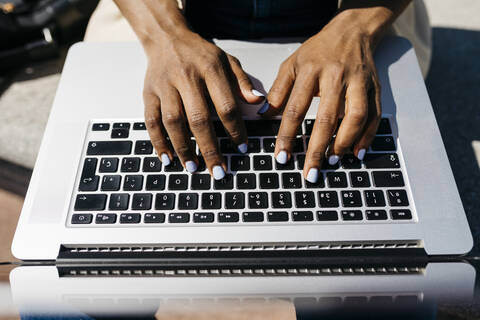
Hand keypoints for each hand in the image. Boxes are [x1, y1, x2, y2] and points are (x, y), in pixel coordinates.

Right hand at [143, 31, 262, 178]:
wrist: (166, 37)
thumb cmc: (200, 54)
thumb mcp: (227, 60)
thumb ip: (242, 81)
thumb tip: (258, 102)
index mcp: (210, 70)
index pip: (225, 105)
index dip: (235, 129)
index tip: (242, 148)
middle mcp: (186, 78)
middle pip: (198, 118)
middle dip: (209, 148)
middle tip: (218, 171)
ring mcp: (165, 86)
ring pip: (173, 122)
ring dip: (183, 148)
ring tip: (193, 168)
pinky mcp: (149, 93)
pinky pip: (151, 120)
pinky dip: (158, 142)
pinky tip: (167, 158)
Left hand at [260, 16, 380, 183]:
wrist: (351, 32)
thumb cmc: (318, 51)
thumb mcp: (292, 64)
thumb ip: (277, 90)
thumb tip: (263, 116)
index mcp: (311, 70)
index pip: (295, 108)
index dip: (287, 135)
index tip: (281, 157)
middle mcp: (336, 76)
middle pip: (327, 117)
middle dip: (317, 149)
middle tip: (310, 172)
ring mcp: (358, 82)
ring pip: (356, 116)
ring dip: (345, 142)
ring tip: (333, 161)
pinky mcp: (375, 87)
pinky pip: (375, 115)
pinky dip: (368, 136)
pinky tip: (358, 152)